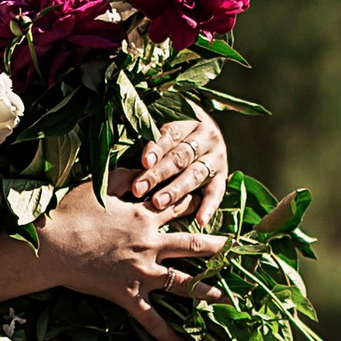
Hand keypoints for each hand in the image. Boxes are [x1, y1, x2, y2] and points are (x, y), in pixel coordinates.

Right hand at [29, 180, 220, 340]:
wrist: (53, 245)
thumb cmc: (71, 212)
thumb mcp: (99, 184)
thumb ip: (124, 175)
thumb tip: (142, 166)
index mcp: (145, 216)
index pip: (179, 208)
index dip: (197, 205)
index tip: (214, 205)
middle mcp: (151, 244)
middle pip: (193, 246)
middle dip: (219, 248)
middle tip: (239, 252)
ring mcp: (142, 272)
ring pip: (183, 284)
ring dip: (208, 292)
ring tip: (228, 299)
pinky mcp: (128, 295)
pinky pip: (152, 320)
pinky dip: (168, 335)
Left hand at [127, 113, 228, 229]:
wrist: (205, 130)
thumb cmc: (171, 130)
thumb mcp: (162, 121)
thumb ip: (147, 130)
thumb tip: (118, 133)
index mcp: (190, 119)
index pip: (172, 134)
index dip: (156, 148)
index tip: (143, 162)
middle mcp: (207, 136)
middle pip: (180, 157)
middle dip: (158, 174)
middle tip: (138, 189)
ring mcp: (217, 157)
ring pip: (195, 175)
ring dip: (175, 191)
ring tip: (158, 203)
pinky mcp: (222, 176)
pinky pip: (217, 193)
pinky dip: (209, 207)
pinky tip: (200, 221)